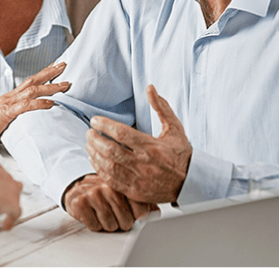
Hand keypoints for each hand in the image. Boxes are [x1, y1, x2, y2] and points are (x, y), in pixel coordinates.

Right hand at [0, 61, 70, 142]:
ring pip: (33, 90)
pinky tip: (51, 103)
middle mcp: (11, 96)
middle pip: (33, 80)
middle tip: (63, 64)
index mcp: (10, 97)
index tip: (54, 67)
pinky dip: (39, 103)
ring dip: (50, 87)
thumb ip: (17, 115)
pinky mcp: (7, 113)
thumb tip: (30, 119)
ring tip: (64, 85)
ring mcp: (9, 103)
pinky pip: (26, 106)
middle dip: (50, 73)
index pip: (29, 82)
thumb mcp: (5, 118)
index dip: (42, 74)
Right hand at [62, 173, 158, 231]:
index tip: (131, 213)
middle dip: (121, 223)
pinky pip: (94, 226)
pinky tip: (92, 213)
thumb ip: (145, 202)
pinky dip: (93, 224)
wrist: (78, 188)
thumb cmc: (106, 194)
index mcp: (124, 185)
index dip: (137, 218)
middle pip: (126, 222)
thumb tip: (157, 215)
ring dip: (107, 224)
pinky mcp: (79, 202)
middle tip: (114, 213)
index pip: (142, 212)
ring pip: (110, 226)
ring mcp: (93, 194)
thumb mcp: (126, 194)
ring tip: (103, 213)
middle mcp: (109, 187)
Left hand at [86, 85, 191, 203]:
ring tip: (89, 143)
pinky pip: (111, 180)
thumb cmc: (180, 154)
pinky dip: (99, 169)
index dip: (104, 125)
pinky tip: (94, 159)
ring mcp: (138, 179)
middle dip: (95, 139)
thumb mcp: (174, 128)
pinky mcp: (134, 191)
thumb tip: (150, 88)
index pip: (121, 133)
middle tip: (89, 132)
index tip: (95, 120)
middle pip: (111, 150)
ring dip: (94, 153)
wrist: (190, 182)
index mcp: (153, 147)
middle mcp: (144, 164)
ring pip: (108, 166)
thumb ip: (161, 108)